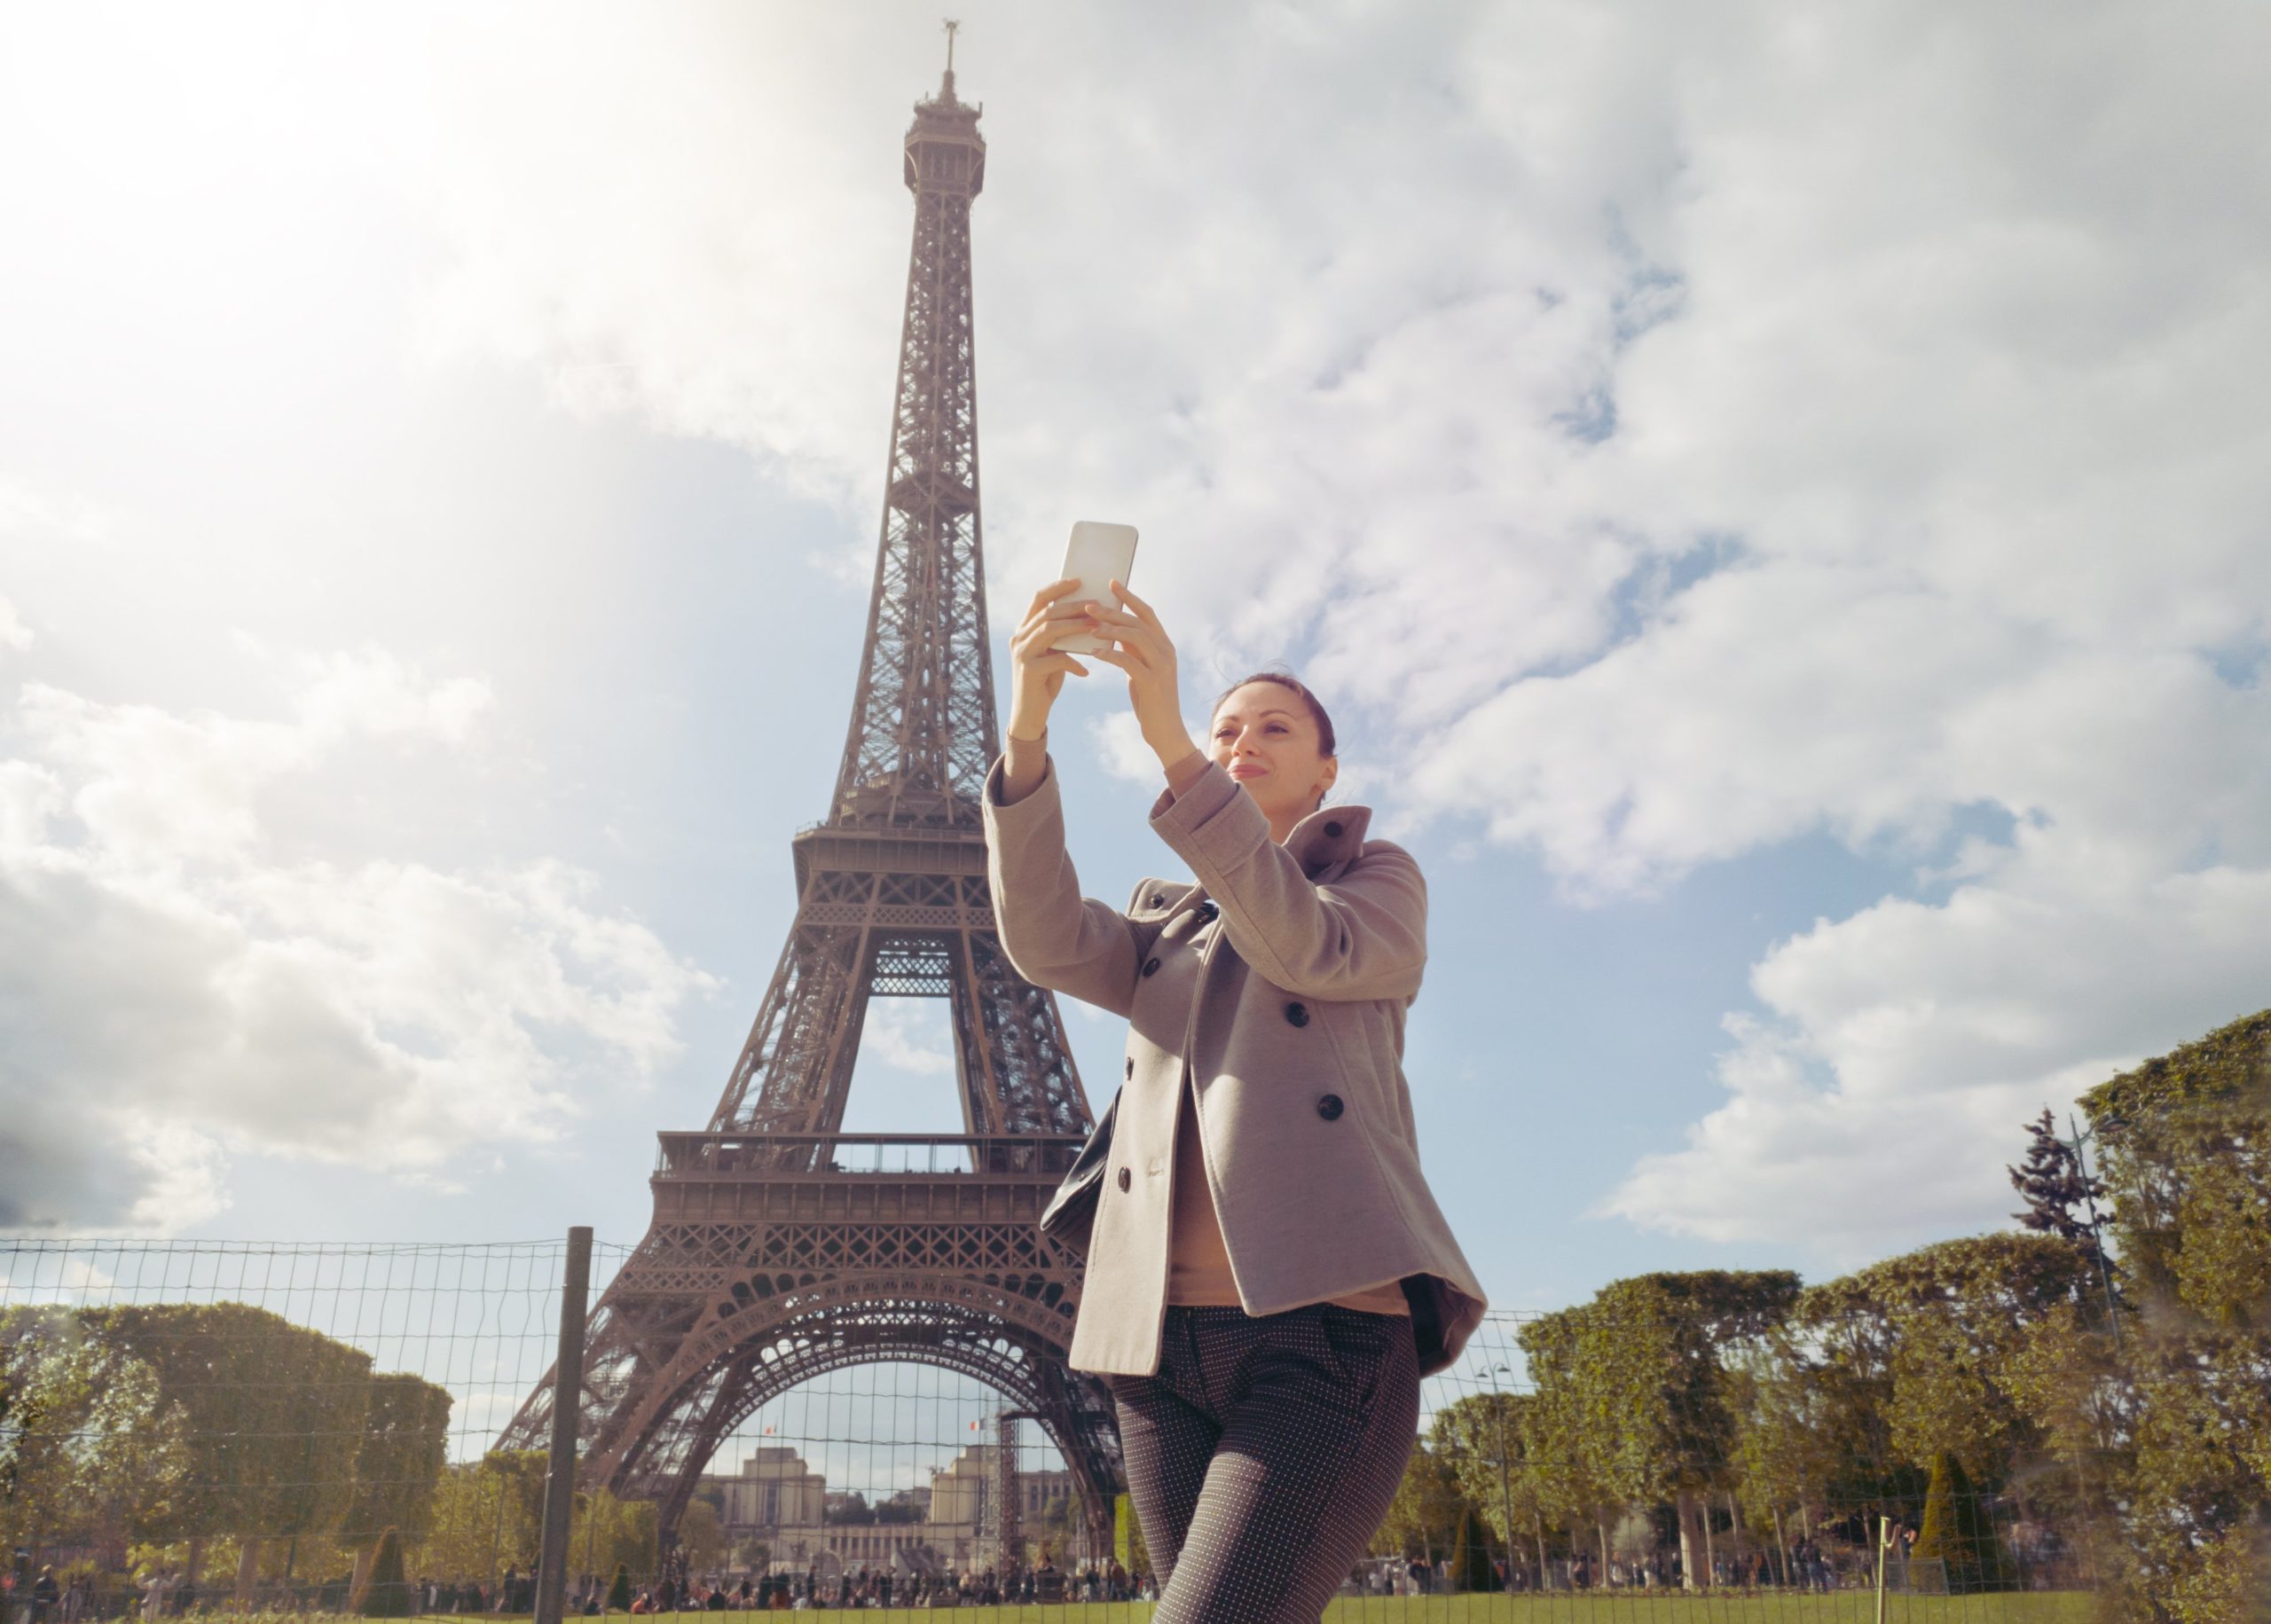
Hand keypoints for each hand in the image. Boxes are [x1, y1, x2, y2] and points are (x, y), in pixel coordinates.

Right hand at [1007, 577, 1097, 738]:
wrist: (1029, 714)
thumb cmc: (1045, 681)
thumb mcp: (1052, 654)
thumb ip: (1061, 637)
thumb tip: (1089, 617)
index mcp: (1024, 630)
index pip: (1038, 599)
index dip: (1058, 587)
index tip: (1079, 580)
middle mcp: (1019, 638)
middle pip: (1048, 612)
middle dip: (1074, 606)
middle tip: (1098, 605)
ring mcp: (1022, 653)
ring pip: (1050, 629)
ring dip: (1077, 627)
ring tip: (1097, 628)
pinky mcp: (1029, 671)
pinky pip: (1056, 659)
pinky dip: (1074, 663)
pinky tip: (1086, 670)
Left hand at [1084, 581, 1198, 769]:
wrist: (1165, 731)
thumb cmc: (1150, 700)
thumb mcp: (1142, 669)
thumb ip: (1134, 649)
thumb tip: (1114, 629)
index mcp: (1165, 645)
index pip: (1147, 613)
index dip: (1129, 597)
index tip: (1111, 583)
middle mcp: (1167, 651)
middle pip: (1138, 621)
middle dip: (1112, 611)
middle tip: (1088, 606)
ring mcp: (1162, 666)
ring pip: (1134, 637)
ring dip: (1109, 630)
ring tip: (1088, 628)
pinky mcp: (1152, 682)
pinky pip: (1128, 661)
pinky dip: (1110, 654)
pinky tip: (1093, 653)